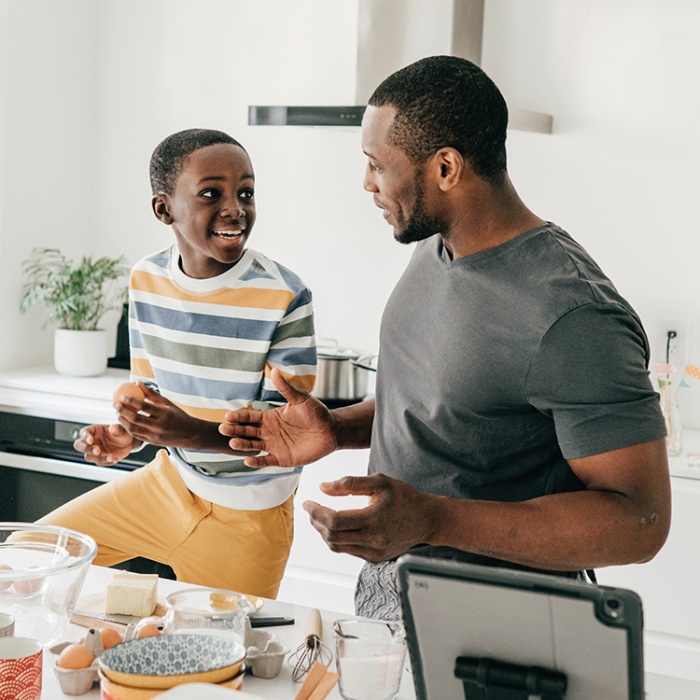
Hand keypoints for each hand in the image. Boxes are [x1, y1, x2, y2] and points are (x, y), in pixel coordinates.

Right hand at [73, 423, 134, 465]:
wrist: (129, 443)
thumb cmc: (122, 433)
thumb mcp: (122, 430)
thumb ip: (117, 429)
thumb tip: (112, 427)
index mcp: (94, 430)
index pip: (83, 432)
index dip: (85, 436)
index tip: (90, 440)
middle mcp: (91, 441)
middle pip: (79, 445)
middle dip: (86, 449)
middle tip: (97, 451)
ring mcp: (94, 451)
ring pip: (88, 456)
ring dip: (98, 458)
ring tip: (111, 457)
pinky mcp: (100, 459)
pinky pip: (99, 463)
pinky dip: (106, 463)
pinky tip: (115, 459)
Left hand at [114, 382, 205, 448]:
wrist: (189, 434)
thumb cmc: (177, 415)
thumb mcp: (167, 403)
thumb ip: (152, 394)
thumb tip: (137, 383)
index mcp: (164, 413)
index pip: (144, 406)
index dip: (131, 401)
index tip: (122, 396)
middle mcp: (160, 425)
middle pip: (136, 418)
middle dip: (122, 411)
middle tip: (115, 404)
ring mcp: (155, 435)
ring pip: (133, 429)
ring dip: (123, 420)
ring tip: (118, 413)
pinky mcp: (152, 442)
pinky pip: (136, 435)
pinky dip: (128, 428)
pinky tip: (124, 421)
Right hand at [219, 367, 336, 467]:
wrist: (331, 430)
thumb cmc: (316, 412)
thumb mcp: (300, 398)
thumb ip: (285, 388)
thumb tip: (273, 370)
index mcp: (270, 417)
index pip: (249, 417)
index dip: (238, 417)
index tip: (227, 416)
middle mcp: (268, 432)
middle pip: (247, 431)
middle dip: (235, 430)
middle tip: (223, 429)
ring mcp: (274, 445)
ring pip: (253, 445)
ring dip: (242, 445)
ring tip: (233, 443)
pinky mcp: (281, 458)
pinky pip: (266, 460)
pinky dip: (257, 461)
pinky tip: (247, 460)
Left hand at [302, 473, 437, 562]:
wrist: (427, 519)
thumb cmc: (405, 498)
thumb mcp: (379, 482)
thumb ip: (350, 483)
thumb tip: (324, 487)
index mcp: (374, 519)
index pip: (334, 521)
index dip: (316, 512)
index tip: (307, 503)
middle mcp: (373, 539)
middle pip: (331, 536)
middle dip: (316, 521)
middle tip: (310, 509)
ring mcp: (374, 552)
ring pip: (337, 546)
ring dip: (323, 532)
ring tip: (318, 517)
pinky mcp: (374, 558)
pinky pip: (347, 550)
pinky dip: (336, 539)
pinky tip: (335, 527)